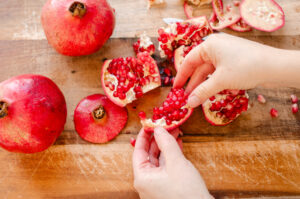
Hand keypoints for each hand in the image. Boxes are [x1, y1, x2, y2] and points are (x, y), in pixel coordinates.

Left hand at [132, 127, 211, 198]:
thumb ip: (166, 143)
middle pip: (149, 155)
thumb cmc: (186, 192)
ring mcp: (157, 185)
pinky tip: (178, 144)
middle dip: (159, 139)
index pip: (138, 151)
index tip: (149, 124)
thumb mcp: (176, 163)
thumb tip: (158, 128)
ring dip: (166, 146)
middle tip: (165, 125)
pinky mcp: (167, 186)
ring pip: (159, 160)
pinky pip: (166, 167)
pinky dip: (171, 155)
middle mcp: (147, 182)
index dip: (144, 136)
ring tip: (175, 132)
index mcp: (142, 177)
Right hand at [174, 33, 290, 107]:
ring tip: (196, 98)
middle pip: (198, 67)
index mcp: (209, 45)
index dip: (181, 76)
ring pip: (208, 71)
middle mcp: (216, 47)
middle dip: (192, 83)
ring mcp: (225, 53)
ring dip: (202, 85)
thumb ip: (202, 92)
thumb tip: (188, 104)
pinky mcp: (234, 60)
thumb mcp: (220, 81)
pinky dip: (212, 82)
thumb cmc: (244, 68)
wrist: (274, 66)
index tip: (175, 89)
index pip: (188, 61)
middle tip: (185, 97)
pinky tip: (209, 92)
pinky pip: (218, 72)